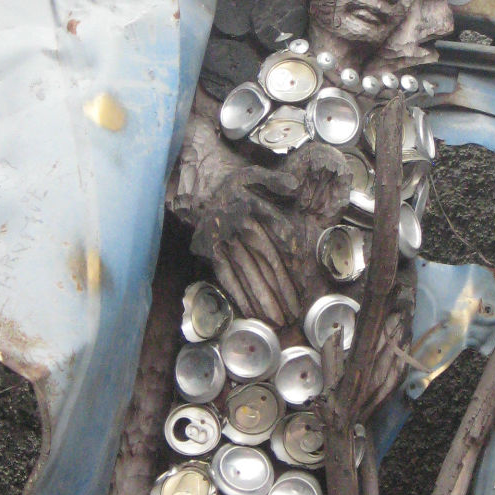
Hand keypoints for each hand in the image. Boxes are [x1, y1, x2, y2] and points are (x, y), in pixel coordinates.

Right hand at [186, 164, 304, 324]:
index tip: (295, 293)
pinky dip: (238, 294)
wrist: (199, 187)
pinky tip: (250, 310)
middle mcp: (238, 232)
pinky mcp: (213, 253)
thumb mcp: (254, 174)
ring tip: (274, 320)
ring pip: (245, 276)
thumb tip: (294, 186)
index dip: (284, 275)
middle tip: (289, 316)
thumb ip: (275, 180)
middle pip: (261, 269)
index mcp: (251, 215)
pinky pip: (226, 276)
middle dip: (276, 295)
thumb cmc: (232, 183)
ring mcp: (224, 244)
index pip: (272, 250)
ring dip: (259, 300)